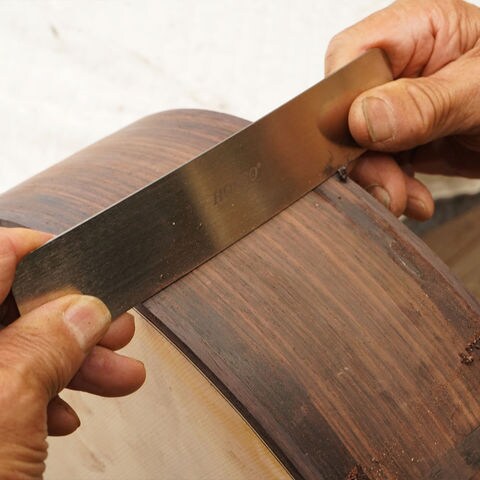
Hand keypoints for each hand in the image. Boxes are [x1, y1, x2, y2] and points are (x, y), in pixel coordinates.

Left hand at [0, 227, 145, 477]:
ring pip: (14, 352)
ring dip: (70, 362)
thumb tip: (85, 310)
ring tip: (119, 377)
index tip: (87, 267)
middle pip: (10, 309)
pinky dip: (42, 396)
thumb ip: (47, 344)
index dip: (44, 255)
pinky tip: (67, 414)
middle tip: (117, 331)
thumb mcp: (4, 402)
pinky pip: (4, 389)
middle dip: (73, 321)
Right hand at [326, 0, 479, 219]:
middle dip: (363, 156)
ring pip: (360, 147)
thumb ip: (424, 103)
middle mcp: (401, 70)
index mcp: (417, 32)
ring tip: (406, 199)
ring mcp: (400, 108)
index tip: (359, 139)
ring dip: (378, 180)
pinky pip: (380, 167)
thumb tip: (363, 118)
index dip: (343, 101)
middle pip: (347, 111)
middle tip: (386, 187)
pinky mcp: (405, 141)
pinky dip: (391, 189)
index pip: (350, 56)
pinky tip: (413, 199)